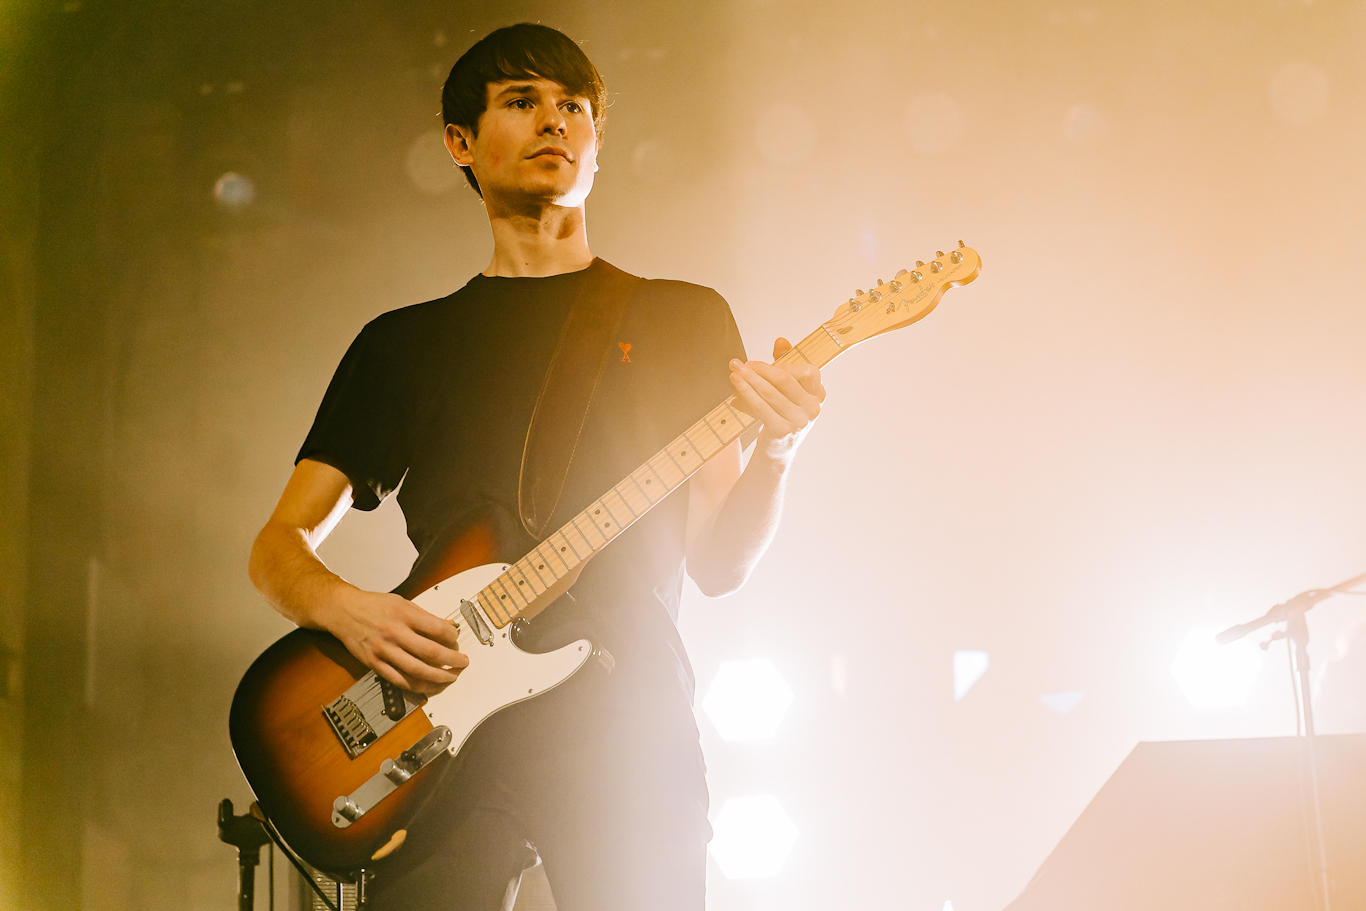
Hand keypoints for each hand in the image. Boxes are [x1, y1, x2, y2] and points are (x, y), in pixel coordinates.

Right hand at [328, 587, 467, 695]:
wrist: (343, 611)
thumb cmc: (373, 605)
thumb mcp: (402, 602)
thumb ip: (425, 616)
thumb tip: (449, 626)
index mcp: (403, 614)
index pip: (437, 629)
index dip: (452, 637)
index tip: (457, 640)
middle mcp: (394, 633)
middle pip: (430, 652)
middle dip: (452, 660)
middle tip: (462, 662)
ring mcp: (383, 650)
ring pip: (416, 671)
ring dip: (438, 677)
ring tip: (451, 677)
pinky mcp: (375, 664)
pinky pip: (399, 680)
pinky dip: (417, 686)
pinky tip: (429, 686)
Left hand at [729, 337, 825, 461]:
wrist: (778, 449)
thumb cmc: (783, 413)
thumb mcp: (788, 389)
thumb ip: (786, 362)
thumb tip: (781, 340)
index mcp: (819, 394)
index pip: (806, 371)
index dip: (782, 364)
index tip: (758, 363)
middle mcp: (813, 408)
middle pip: (784, 380)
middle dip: (759, 369)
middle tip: (740, 364)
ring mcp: (799, 421)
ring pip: (769, 392)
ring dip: (748, 379)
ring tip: (734, 371)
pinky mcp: (782, 431)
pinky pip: (760, 406)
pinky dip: (746, 393)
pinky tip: (735, 385)